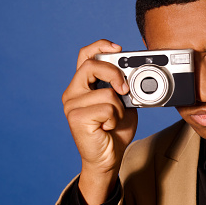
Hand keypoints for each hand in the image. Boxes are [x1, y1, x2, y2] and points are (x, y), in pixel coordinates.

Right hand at [62, 40, 137, 204]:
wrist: (108, 158)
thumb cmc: (115, 130)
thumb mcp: (123, 103)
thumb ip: (123, 87)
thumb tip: (134, 75)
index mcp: (83, 85)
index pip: (85, 55)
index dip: (100, 46)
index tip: (118, 47)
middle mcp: (72, 92)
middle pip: (92, 66)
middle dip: (114, 74)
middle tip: (126, 89)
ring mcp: (71, 105)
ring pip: (106, 92)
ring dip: (119, 108)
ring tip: (113, 120)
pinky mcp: (76, 118)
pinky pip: (107, 108)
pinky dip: (115, 118)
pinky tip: (108, 127)